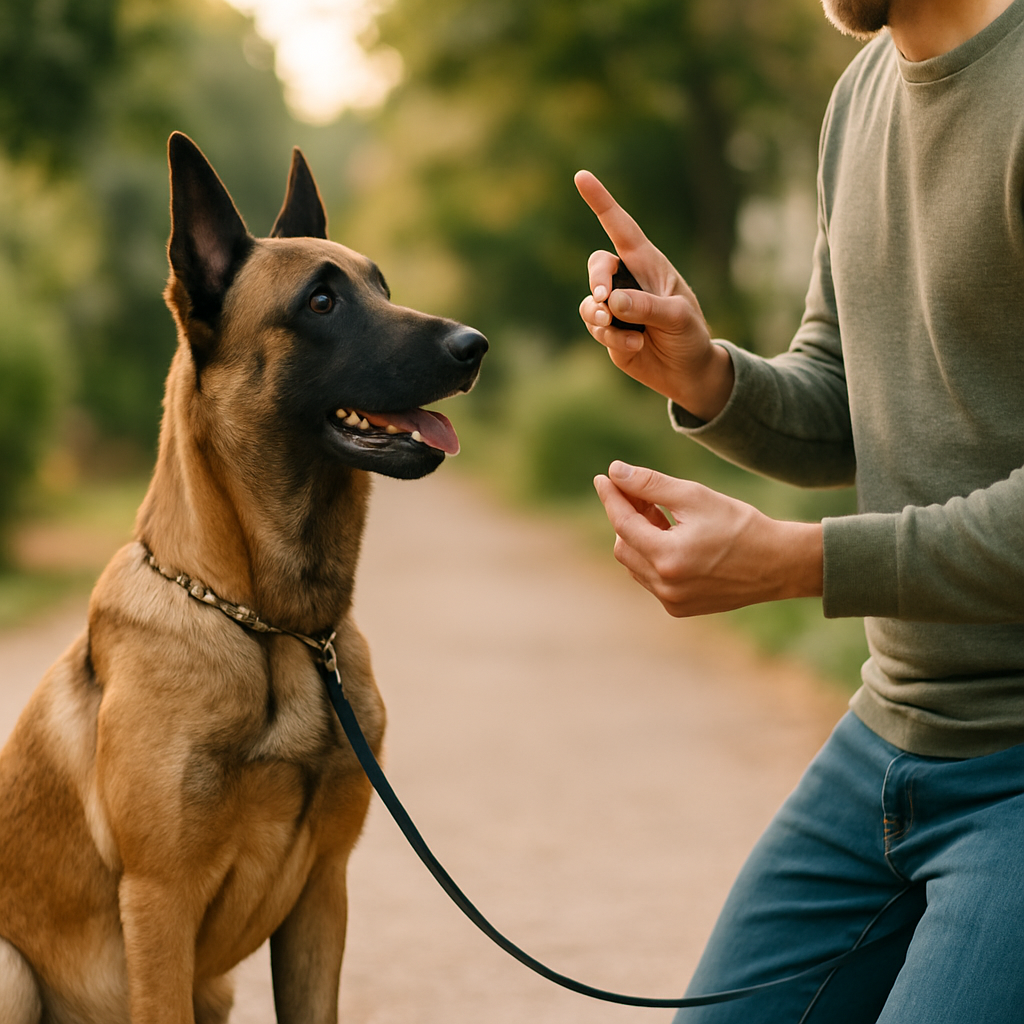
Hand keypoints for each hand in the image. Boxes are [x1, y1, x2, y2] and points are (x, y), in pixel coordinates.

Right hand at [575, 170, 733, 421]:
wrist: (687, 372)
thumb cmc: (690, 335)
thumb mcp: (677, 317)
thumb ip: (646, 307)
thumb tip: (610, 302)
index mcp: (648, 263)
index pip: (620, 226)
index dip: (601, 201)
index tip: (581, 176)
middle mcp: (628, 281)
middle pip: (597, 266)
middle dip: (596, 280)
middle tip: (603, 300)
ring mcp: (615, 307)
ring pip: (589, 302)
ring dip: (598, 316)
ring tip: (616, 329)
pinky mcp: (608, 332)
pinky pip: (595, 328)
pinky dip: (611, 338)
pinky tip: (635, 347)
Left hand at [593, 462, 822, 616]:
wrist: (778, 563)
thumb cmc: (739, 525)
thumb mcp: (695, 497)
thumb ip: (651, 484)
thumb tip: (615, 471)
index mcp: (668, 558)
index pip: (623, 523)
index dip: (612, 497)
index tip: (603, 477)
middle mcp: (665, 586)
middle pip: (623, 546)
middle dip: (628, 517)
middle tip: (643, 495)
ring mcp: (671, 601)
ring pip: (634, 564)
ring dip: (639, 538)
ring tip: (662, 516)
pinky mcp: (679, 608)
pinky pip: (650, 579)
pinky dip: (652, 558)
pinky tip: (672, 539)